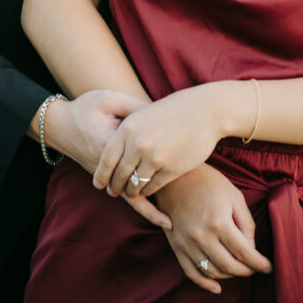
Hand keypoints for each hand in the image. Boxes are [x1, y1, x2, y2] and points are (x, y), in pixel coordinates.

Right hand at [44, 90, 171, 230]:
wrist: (59, 125)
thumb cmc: (85, 109)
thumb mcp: (108, 99)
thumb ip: (132, 106)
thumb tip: (159, 114)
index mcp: (111, 143)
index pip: (139, 157)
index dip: (160, 160)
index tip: (184, 162)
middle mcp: (109, 165)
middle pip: (137, 184)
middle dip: (160, 191)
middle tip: (184, 203)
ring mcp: (107, 175)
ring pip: (131, 198)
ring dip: (150, 210)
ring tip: (170, 223)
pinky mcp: (107, 178)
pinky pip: (125, 197)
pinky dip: (141, 207)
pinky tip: (158, 217)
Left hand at [93, 87, 220, 199]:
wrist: (205, 111)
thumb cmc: (174, 110)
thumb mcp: (144, 113)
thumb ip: (127, 131)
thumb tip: (110, 150)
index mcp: (128, 128)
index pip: (107, 158)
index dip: (101, 174)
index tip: (98, 184)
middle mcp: (138, 144)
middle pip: (119, 175)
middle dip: (115, 186)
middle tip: (113, 192)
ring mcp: (154, 158)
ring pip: (135, 185)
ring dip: (131, 192)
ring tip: (130, 193)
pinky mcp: (170, 169)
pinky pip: (152, 188)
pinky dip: (148, 192)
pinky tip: (147, 190)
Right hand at [156, 165, 271, 294]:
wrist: (174, 177)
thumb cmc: (208, 182)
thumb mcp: (234, 196)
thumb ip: (247, 223)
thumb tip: (252, 248)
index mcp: (218, 221)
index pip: (244, 253)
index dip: (259, 263)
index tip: (269, 267)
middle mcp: (201, 236)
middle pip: (230, 267)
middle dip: (247, 271)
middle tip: (255, 268)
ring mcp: (186, 243)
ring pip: (213, 272)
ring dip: (230, 275)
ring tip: (239, 268)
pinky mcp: (176, 246)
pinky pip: (191, 272)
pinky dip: (205, 284)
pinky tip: (217, 287)